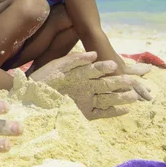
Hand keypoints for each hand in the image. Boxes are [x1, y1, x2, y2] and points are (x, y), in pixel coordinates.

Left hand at [29, 52, 151, 119]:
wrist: (31, 98)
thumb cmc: (42, 79)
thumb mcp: (57, 66)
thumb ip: (75, 60)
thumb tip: (94, 54)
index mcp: (81, 73)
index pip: (99, 69)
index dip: (109, 67)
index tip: (118, 65)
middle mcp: (87, 86)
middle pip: (107, 83)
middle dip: (119, 82)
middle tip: (131, 81)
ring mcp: (88, 99)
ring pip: (108, 97)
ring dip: (121, 96)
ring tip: (134, 96)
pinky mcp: (86, 112)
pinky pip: (103, 112)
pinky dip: (114, 111)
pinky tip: (125, 110)